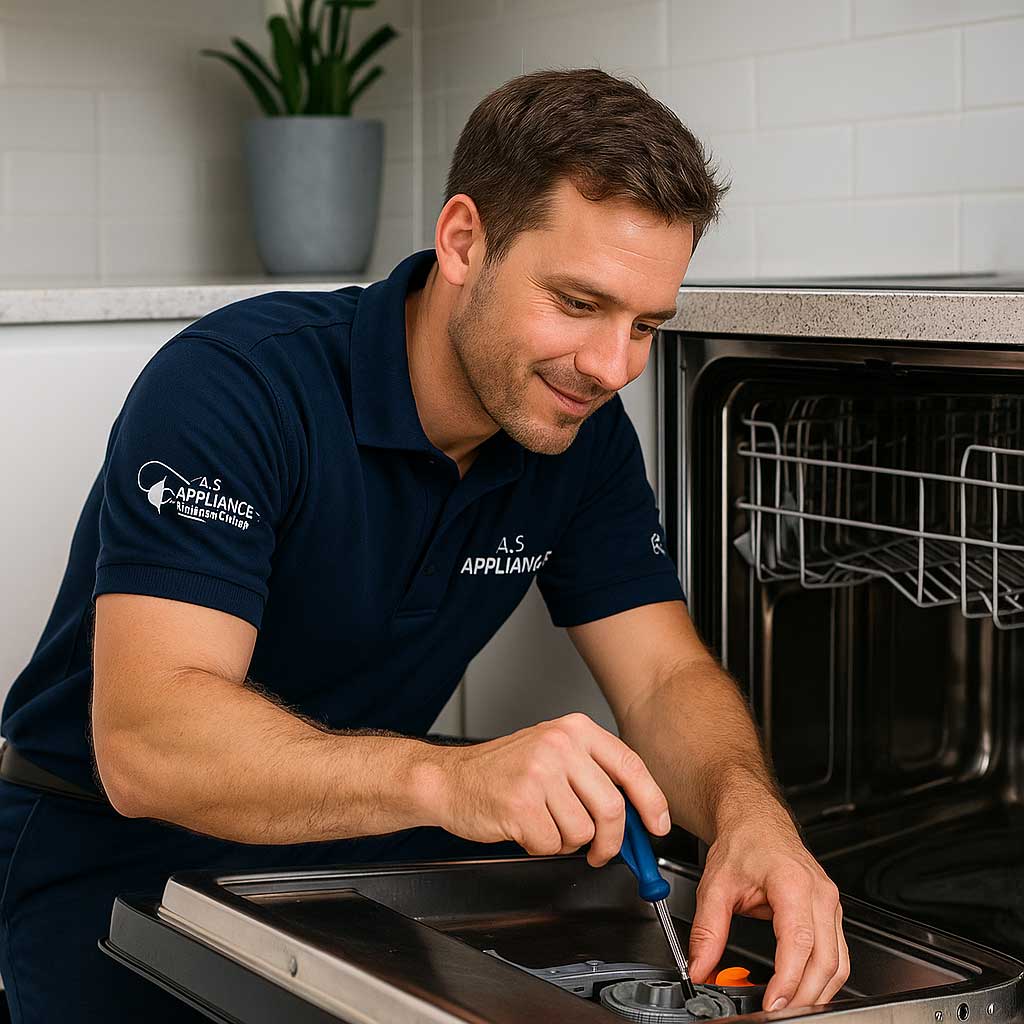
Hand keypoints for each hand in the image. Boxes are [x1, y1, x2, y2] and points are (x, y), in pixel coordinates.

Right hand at [425, 712, 669, 865]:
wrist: (451, 779)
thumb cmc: (504, 771)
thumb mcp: (555, 755)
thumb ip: (595, 776)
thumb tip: (638, 816)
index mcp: (575, 729)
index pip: (629, 766)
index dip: (651, 801)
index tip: (658, 825)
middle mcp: (560, 745)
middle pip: (611, 807)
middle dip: (611, 841)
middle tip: (600, 852)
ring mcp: (539, 772)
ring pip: (582, 831)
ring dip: (567, 842)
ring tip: (544, 825)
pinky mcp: (521, 803)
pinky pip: (552, 844)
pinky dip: (542, 847)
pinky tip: (525, 828)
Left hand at [687, 808, 849, 1010]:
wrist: (756, 819)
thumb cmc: (742, 842)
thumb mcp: (715, 885)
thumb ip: (707, 931)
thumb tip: (699, 967)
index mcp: (792, 883)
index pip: (799, 943)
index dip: (789, 979)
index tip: (771, 1002)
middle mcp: (820, 894)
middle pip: (826, 961)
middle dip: (804, 996)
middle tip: (776, 1013)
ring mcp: (830, 903)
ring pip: (838, 963)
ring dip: (817, 992)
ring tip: (786, 1007)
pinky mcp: (831, 912)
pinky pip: (837, 954)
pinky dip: (822, 978)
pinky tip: (801, 990)